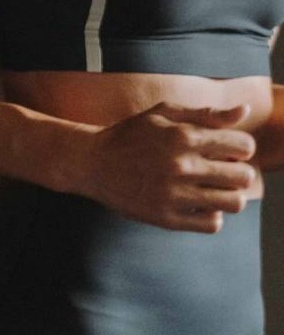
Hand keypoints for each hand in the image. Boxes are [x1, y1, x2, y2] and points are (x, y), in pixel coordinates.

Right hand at [82, 103, 257, 232]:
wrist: (90, 162)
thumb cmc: (129, 135)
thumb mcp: (163, 114)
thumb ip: (206, 113)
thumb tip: (244, 110)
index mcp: (183, 136)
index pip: (243, 146)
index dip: (241, 148)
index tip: (228, 151)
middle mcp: (181, 165)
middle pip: (243, 177)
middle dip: (238, 172)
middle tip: (222, 171)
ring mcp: (173, 194)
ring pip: (233, 203)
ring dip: (228, 195)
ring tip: (213, 189)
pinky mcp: (165, 217)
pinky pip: (212, 224)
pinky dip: (212, 215)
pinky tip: (198, 204)